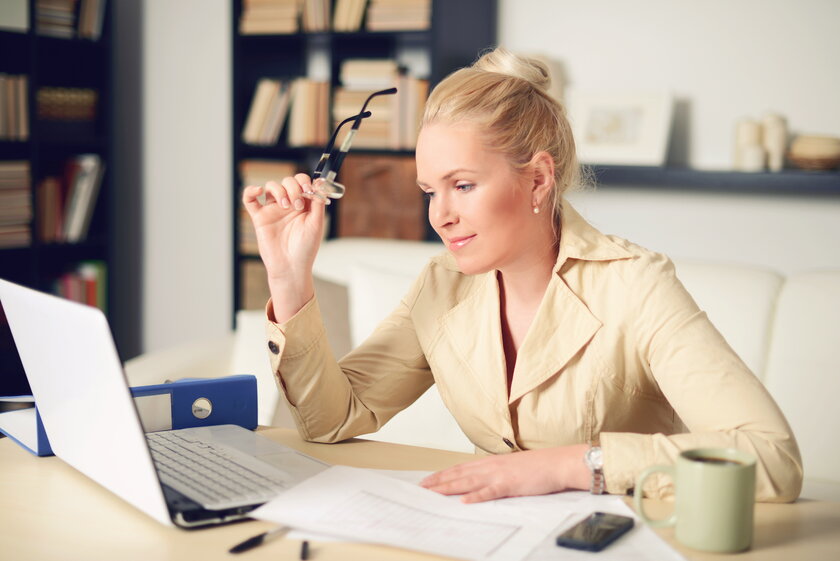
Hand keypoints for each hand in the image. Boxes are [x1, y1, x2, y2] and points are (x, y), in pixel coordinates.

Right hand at [242, 174, 327, 321]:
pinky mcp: (259, 218)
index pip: (301, 182)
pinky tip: (258, 191)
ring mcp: (273, 210)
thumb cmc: (305, 249)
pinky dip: (251, 191)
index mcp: (303, 205)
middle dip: (293, 188)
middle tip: (297, 205)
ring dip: (279, 190)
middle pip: (287, 182)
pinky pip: (249, 199)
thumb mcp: (317, 223)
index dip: (305, 181)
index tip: (308, 189)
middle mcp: (288, 205)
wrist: (291, 266)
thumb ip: (318, 203)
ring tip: (285, 205)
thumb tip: (319, 184)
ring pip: (271, 187)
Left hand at [420, 444, 589, 502]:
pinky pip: (489, 492)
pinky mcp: (510, 484)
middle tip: (421, 487)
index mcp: (491, 462)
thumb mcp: (512, 467)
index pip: (460, 468)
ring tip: (432, 492)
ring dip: (448, 487)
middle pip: (459, 474)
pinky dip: (476, 496)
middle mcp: (491, 466)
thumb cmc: (538, 466)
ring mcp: (499, 475)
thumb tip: (483, 481)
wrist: (558, 462)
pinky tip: (464, 501)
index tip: (428, 480)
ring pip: (468, 482)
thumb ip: (496, 473)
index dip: (443, 474)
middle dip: (438, 481)